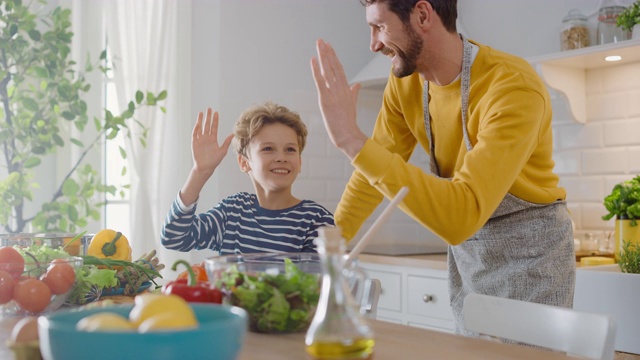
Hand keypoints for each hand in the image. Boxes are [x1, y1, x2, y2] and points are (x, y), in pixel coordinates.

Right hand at [191, 108, 232, 176]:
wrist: (205, 167)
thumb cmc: (214, 161)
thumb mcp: (222, 151)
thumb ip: (226, 142)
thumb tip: (233, 134)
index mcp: (213, 139)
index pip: (214, 127)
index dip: (215, 120)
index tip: (216, 112)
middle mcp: (206, 138)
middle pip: (207, 125)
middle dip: (208, 117)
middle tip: (209, 108)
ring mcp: (200, 140)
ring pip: (200, 127)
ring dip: (200, 120)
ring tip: (201, 112)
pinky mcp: (194, 143)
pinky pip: (195, 134)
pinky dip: (196, 128)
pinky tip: (198, 123)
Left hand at [310, 39, 367, 158]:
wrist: (348, 135)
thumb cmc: (348, 122)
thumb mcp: (352, 104)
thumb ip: (353, 92)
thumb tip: (356, 84)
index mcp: (346, 89)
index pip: (339, 69)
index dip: (334, 57)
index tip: (329, 47)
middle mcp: (340, 89)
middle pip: (333, 66)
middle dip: (327, 53)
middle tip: (321, 41)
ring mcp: (333, 94)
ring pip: (328, 71)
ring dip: (323, 56)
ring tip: (319, 45)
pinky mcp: (326, 100)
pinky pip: (320, 82)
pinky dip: (316, 70)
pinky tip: (313, 60)